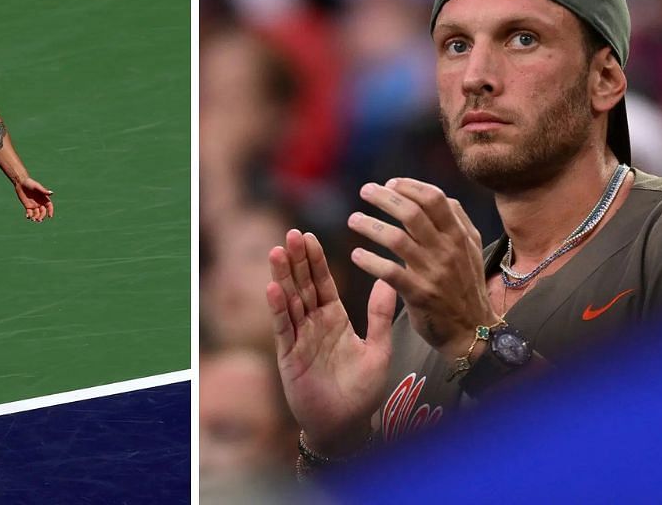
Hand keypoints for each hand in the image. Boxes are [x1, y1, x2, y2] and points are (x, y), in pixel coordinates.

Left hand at [15, 177, 53, 221]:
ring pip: (36, 214)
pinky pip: (29, 213)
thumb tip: (52, 193)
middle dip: (41, 216)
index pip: (49, 206)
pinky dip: (29, 216)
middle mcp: (40, 203)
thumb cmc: (30, 183)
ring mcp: (34, 206)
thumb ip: (44, 191)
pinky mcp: (28, 207)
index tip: (50, 216)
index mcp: (44, 199)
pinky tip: (27, 216)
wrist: (21, 183)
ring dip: (35, 217)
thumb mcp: (37, 187)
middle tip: (39, 219)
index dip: (50, 211)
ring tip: (33, 219)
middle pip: (43, 212)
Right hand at [265, 229, 398, 456]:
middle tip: (290, 234)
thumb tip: (388, 280)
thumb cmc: (363, 392)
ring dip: (282, 277)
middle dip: (296, 260)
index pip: (322, 283)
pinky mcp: (290, 356)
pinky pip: (284, 329)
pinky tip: (273, 288)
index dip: (315, 260)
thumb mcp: (378, 350)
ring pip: (289, 302)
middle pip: (302, 286)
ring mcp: (299, 339)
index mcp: (334, 319)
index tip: (308, 236)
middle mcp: (313, 325)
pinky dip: (277, 308)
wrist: (347, 426)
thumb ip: (379, 316)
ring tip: (276, 251)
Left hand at [347, 178, 496, 358]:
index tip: (390, 183)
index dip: (410, 186)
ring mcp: (433, 272)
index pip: (434, 198)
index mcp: (459, 235)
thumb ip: (458, 222)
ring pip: (397, 239)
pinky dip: (370, 261)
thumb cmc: (466, 286)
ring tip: (353, 220)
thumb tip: (439, 196)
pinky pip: (390, 272)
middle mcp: (447, 250)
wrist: (472, 330)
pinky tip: (356, 256)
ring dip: (370, 226)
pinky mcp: (419, 294)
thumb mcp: (472, 250)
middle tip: (365, 191)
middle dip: (384, 197)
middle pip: (412, 213)